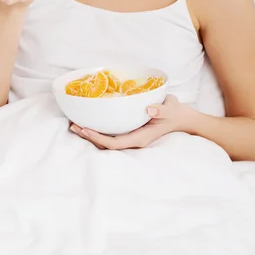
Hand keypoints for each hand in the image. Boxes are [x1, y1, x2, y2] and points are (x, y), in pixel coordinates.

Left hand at [69, 95, 192, 149]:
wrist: (181, 117)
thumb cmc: (175, 113)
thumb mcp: (170, 109)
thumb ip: (161, 109)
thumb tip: (149, 109)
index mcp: (140, 138)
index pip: (114, 143)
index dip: (98, 138)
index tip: (85, 129)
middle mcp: (133, 140)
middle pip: (106, 144)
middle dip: (89, 136)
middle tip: (73, 126)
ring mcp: (131, 136)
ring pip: (107, 140)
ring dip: (91, 134)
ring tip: (75, 125)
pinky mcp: (130, 131)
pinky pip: (111, 134)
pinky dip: (99, 129)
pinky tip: (90, 121)